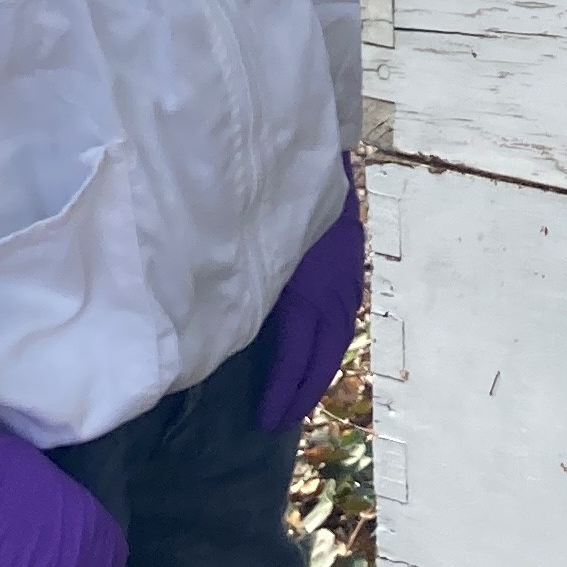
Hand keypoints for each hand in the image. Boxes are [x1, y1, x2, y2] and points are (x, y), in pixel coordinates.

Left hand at [257, 171, 365, 432]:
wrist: (310, 145)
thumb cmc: (266, 195)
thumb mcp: (247, 248)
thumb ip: (242, 291)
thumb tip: (216, 336)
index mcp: (312, 291)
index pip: (301, 356)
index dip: (283, 391)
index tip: (264, 421)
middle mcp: (337, 288)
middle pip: (325, 353)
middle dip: (302, 391)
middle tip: (278, 420)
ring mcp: (348, 274)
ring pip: (338, 336)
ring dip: (318, 370)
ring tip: (297, 396)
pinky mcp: (350, 260)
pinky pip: (342, 316)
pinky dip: (329, 342)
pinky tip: (314, 349)